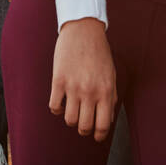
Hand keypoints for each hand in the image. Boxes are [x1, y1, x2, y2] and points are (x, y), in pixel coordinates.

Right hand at [50, 18, 116, 139]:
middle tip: (83, 124)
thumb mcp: (111, 74)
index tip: (96, 136)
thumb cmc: (99, 52)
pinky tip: (60, 101)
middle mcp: (90, 92)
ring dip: (70, 118)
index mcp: (106, 91)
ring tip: (72, 110)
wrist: (83, 29)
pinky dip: (57, 108)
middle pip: (84, 126)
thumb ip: (110, 96)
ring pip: (69, 120)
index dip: (99, 135)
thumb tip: (106, 118)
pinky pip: (54, 106)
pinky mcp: (58, 80)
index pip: (103, 125)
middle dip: (84, 129)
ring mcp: (73, 87)